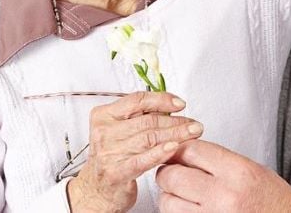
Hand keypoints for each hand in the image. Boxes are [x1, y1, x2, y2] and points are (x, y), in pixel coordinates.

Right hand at [67, 92, 203, 212]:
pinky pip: (142, 159)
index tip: (180, 104)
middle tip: (194, 123)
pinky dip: (160, 152)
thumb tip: (170, 107)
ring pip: (149, 138)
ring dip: (175, 135)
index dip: (162, 99)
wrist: (96, 190)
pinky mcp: (116, 172)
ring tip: (193, 134)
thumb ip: (140, 117)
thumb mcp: (119, 131)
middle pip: (147, 120)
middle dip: (176, 121)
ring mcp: (109, 152)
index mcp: (104, 115)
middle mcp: (104, 132)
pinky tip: (174, 148)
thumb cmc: (112, 158)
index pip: (137, 100)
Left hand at [156, 140, 290, 212]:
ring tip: (180, 195)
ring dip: (169, 196)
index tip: (178, 153)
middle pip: (172, 176)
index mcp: (237, 172)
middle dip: (167, 173)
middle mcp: (223, 195)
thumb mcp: (251, 169)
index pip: (191, 150)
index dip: (179, 149)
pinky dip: (177, 212)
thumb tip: (184, 152)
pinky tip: (188, 209)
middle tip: (172, 173)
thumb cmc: (272, 201)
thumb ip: (218, 160)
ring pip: (168, 202)